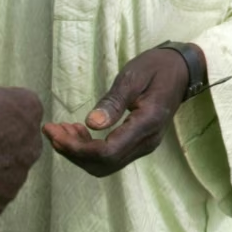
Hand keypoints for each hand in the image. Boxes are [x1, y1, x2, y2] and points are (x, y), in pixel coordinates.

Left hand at [43, 46, 193, 176]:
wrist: (180, 69)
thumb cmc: (156, 67)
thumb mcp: (133, 76)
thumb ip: (114, 101)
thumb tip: (91, 124)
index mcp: (147, 123)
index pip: (107, 151)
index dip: (77, 148)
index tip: (54, 131)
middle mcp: (146, 141)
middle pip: (103, 163)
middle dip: (72, 152)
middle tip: (50, 130)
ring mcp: (144, 145)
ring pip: (105, 164)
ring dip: (79, 152)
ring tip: (60, 130)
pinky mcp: (138, 143)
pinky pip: (111, 156)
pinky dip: (89, 149)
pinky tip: (76, 131)